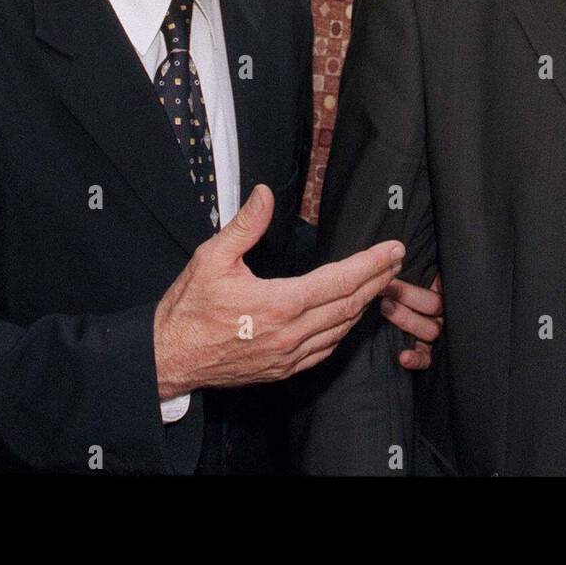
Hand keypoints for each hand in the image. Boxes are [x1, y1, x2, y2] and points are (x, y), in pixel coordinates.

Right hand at [153, 185, 404, 397]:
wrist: (168, 358)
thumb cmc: (188, 308)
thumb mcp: (211, 258)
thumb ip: (245, 226)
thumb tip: (265, 194)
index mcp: (279, 303)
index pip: (340, 281)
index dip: (372, 264)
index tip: (393, 249)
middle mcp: (291, 334)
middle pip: (349, 305)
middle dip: (378, 281)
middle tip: (397, 261)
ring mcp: (289, 356)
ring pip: (341, 330)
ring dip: (365, 305)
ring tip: (381, 283)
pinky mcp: (283, 370)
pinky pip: (325, 351)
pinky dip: (344, 331)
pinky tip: (349, 317)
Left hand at [380, 274, 442, 371]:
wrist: (384, 314)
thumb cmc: (398, 283)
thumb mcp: (409, 270)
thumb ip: (410, 265)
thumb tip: (398, 251)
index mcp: (441, 287)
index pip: (443, 284)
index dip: (421, 282)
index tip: (395, 276)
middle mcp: (443, 310)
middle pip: (435, 305)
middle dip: (407, 296)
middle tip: (385, 290)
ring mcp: (436, 331)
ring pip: (431, 329)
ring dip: (406, 319)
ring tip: (384, 307)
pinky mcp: (426, 352)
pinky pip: (427, 358)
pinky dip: (416, 358)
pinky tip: (403, 356)